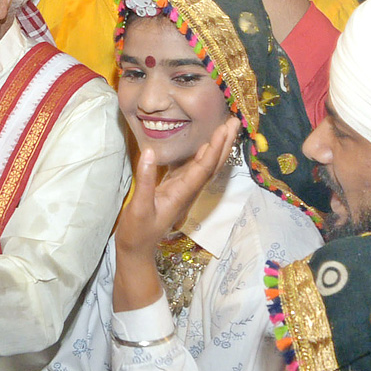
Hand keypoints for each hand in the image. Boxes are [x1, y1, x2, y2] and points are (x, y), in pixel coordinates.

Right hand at [113, 116, 238, 311]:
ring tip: (224, 128)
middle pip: (212, 164)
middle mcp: (187, 190)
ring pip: (204, 165)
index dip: (214, 148)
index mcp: (182, 193)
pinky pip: (192, 169)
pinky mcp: (174, 189)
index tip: (223, 129)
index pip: (203, 167)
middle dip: (224, 143)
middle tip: (234, 121)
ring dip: (216, 147)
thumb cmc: (137, 231)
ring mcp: (182, 190)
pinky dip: (200, 155)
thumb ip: (145, 180)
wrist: (136, 249)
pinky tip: (202, 144)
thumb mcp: (138, 207)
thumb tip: (150, 152)